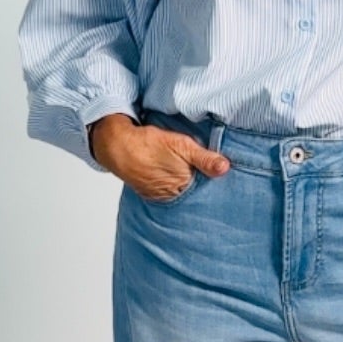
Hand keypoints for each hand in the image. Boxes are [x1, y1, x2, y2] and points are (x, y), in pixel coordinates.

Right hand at [89, 114, 229, 199]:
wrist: (117, 146)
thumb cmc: (149, 144)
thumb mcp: (182, 145)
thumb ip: (205, 158)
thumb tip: (225, 168)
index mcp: (183, 186)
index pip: (206, 188)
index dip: (211, 180)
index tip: (216, 174)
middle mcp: (171, 197)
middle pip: (193, 192)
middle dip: (199, 184)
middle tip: (199, 171)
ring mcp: (159, 196)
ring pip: (179, 192)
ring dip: (183, 185)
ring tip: (182, 171)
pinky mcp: (149, 193)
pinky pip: (165, 191)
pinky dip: (170, 185)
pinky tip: (168, 174)